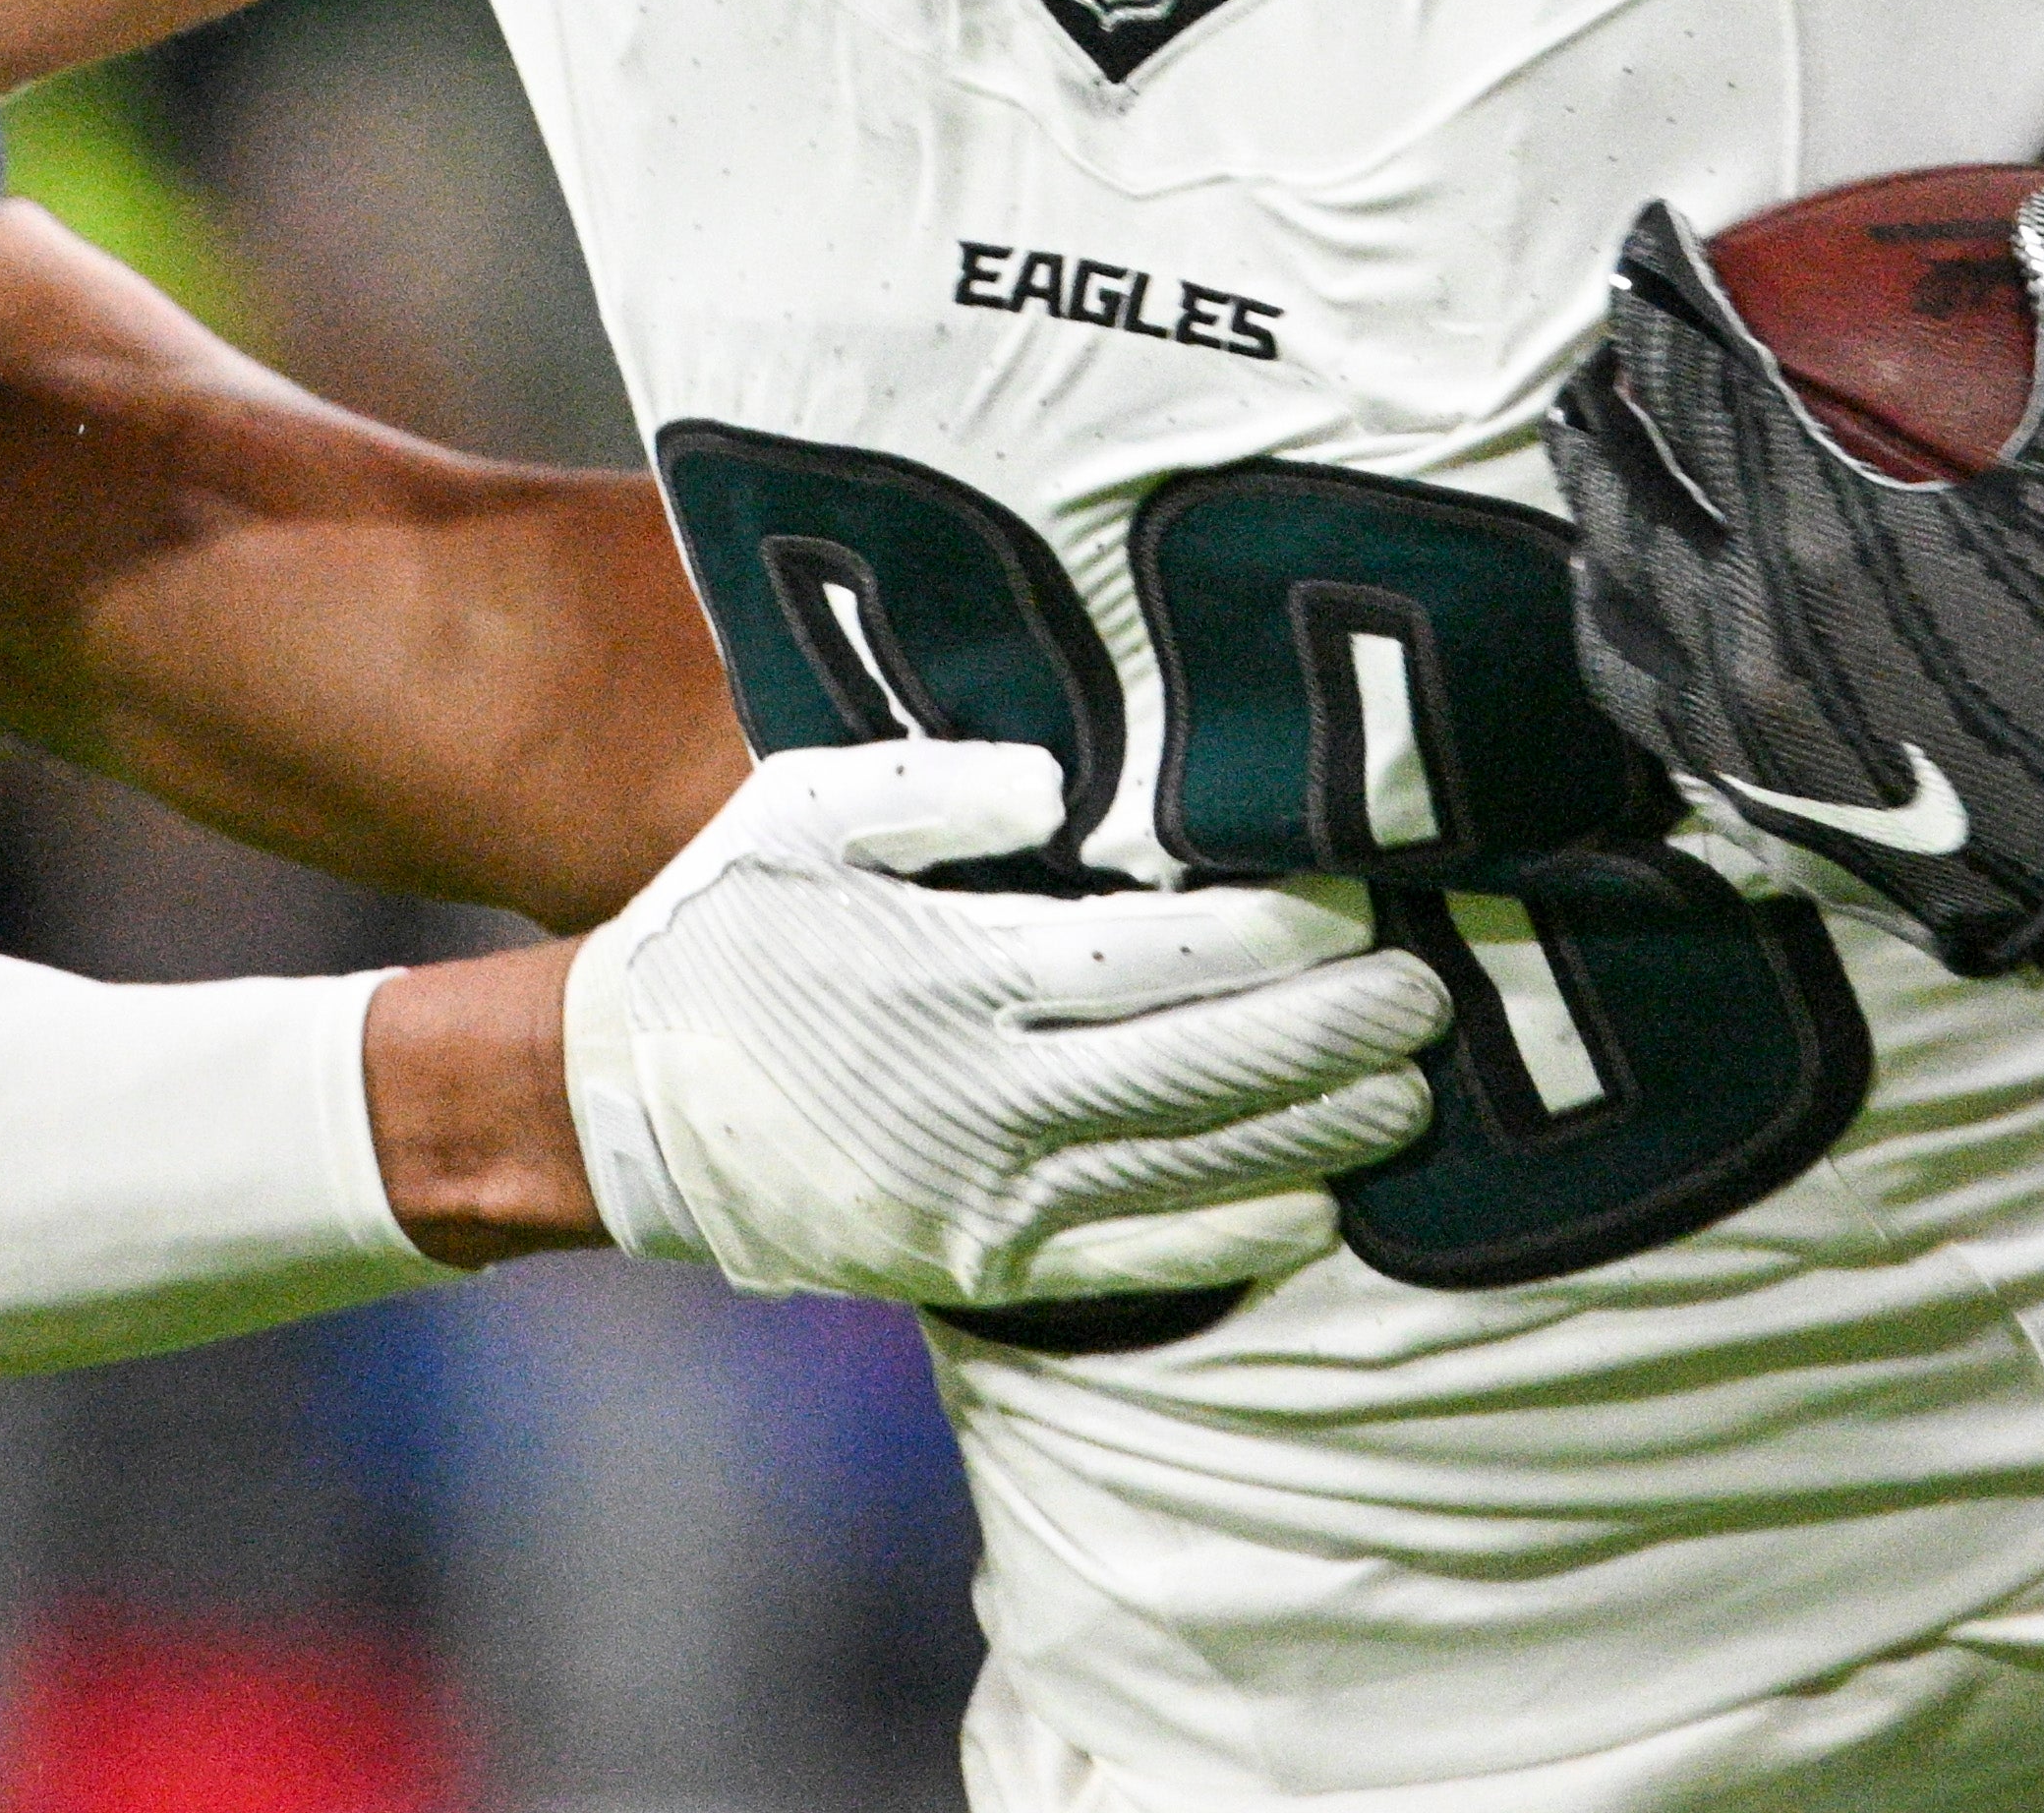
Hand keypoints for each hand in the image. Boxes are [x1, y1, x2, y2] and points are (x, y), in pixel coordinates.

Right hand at [559, 738, 1445, 1304]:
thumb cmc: (723, 928)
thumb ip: (939, 787)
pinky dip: (1232, 1235)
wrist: (617, 1103)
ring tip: (1408, 1094)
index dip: (1271, 932)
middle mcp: (983, 1094)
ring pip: (1189, 1168)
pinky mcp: (975, 1265)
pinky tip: (1311, 1208)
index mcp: (951, 971)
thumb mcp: (802, 814)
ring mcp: (984, 1194)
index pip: (1154, 953)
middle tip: (1426, 996)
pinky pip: (1132, 1261)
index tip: (1355, 901)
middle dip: (1332, 1033)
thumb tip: (1068, 777)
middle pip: (1203, 1067)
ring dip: (1313, 1134)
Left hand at [1548, 180, 2043, 982]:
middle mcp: (1753, 628)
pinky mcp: (1763, 807)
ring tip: (1592, 480)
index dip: (1660, 293)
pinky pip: (1650, 711)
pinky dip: (1626, 647)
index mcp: (1823, 531)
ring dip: (1594, 525)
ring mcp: (1744, 730)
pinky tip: (1642, 627)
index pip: (1696, 376)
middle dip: (1602, 408)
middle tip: (1597, 356)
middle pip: (1625, 487)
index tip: (1647, 238)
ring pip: (1617, 604)